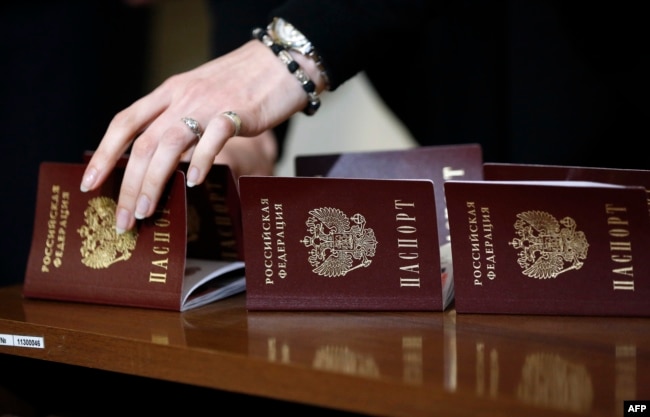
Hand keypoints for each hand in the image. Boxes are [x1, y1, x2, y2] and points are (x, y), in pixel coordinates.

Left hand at [80, 40, 307, 232]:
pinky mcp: (237, 112)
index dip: (103, 154)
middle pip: (143, 143)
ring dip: (153, 182)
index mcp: (169, 92)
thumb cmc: (242, 85)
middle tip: (123, 217)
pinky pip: (213, 138)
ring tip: (146, 211)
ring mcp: (209, 104)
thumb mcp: (199, 95)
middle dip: (128, 184)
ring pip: (168, 144)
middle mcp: (182, 98)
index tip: (90, 184)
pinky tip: (194, 183)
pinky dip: (200, 161)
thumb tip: (163, 161)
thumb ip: (180, 120)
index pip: (125, 122)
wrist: (280, 63)